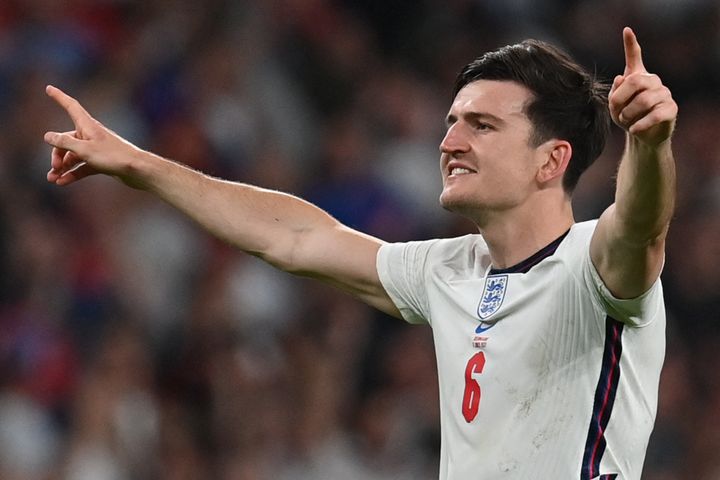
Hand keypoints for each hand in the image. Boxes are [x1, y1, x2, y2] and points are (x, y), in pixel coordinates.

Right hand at [44, 85, 141, 186]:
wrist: (138, 170)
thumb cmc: (113, 157)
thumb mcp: (84, 149)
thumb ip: (65, 143)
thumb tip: (48, 136)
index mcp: (88, 125)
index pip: (71, 106)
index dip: (59, 97)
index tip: (49, 88)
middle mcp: (91, 135)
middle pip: (67, 140)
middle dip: (57, 154)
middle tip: (54, 168)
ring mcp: (96, 149)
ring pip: (74, 156)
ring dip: (62, 167)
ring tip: (52, 179)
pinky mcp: (101, 162)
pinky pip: (82, 166)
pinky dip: (73, 173)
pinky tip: (62, 182)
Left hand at [608, 27, 676, 146]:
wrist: (641, 135)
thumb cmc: (627, 116)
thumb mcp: (615, 107)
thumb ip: (615, 93)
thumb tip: (620, 78)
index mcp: (637, 77)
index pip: (635, 56)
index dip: (630, 44)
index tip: (626, 30)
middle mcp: (653, 81)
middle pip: (635, 82)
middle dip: (620, 99)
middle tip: (616, 113)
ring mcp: (664, 93)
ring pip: (644, 101)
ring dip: (628, 115)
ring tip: (625, 121)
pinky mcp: (671, 109)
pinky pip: (654, 115)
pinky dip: (639, 125)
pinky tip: (634, 129)